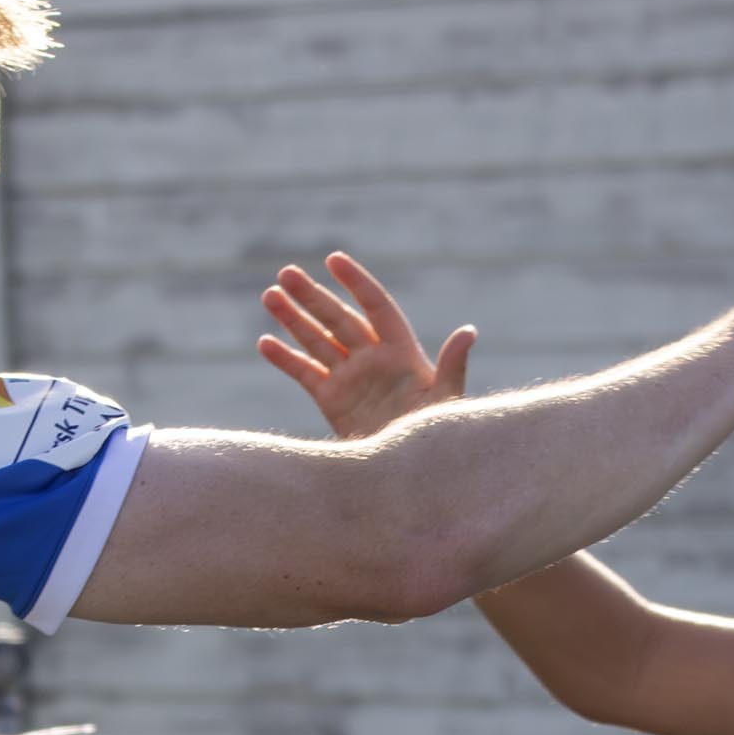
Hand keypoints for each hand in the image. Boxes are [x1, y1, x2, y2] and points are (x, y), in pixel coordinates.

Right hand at [257, 253, 475, 442]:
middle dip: (312, 296)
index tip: (333, 259)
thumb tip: (469, 331)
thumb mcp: (445, 400)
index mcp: (401, 352)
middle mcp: (372, 360)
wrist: (410, 475)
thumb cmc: (435, 435)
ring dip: (293, 319)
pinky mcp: (332, 402)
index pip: (376, 307)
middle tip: (286, 273)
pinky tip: (265, 343)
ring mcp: (350, 379)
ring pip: (317, 341)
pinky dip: (286, 359)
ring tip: (269, 295)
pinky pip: (305, 374)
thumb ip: (452, 365)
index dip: (356, 282)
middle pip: (338, 319)